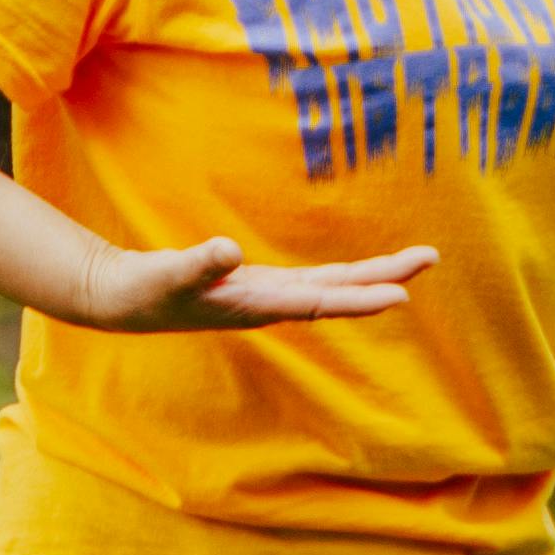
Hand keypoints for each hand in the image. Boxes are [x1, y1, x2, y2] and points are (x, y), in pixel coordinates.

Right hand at [70, 235, 438, 330]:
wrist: (122, 302)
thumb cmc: (143, 290)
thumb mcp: (166, 275)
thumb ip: (196, 263)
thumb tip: (228, 250)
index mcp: (257, 305)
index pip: (320, 301)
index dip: (361, 297)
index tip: (403, 296)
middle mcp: (271, 303)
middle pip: (339, 291)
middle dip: (385, 277)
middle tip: (431, 258)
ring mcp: (267, 295)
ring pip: (331, 285)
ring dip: (371, 275)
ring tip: (413, 263)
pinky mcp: (258, 286)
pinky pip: (313, 280)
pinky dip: (342, 275)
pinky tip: (360, 272)